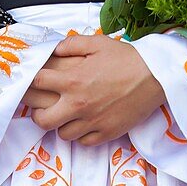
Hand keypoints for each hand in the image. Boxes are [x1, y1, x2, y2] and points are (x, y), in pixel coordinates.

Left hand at [22, 34, 165, 145]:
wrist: (155, 76)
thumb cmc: (126, 57)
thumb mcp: (97, 43)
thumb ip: (72, 44)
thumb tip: (56, 49)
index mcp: (73, 80)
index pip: (38, 84)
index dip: (31, 81)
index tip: (33, 81)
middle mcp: (78, 104)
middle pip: (42, 120)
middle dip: (38, 113)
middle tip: (44, 106)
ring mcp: (92, 122)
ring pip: (62, 134)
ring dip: (61, 124)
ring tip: (67, 114)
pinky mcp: (106, 134)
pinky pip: (83, 142)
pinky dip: (81, 134)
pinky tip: (86, 122)